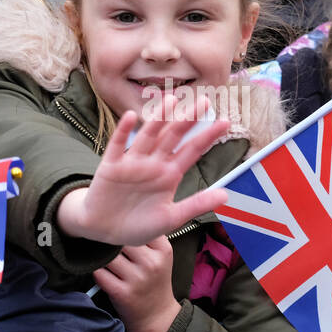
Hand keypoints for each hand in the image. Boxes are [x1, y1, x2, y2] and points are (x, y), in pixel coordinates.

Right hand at [58, 94, 230, 245]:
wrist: (105, 231)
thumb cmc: (139, 225)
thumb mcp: (171, 218)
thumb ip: (196, 204)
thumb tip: (226, 195)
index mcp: (169, 174)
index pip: (192, 150)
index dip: (207, 136)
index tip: (225, 122)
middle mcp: (153, 163)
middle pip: (173, 136)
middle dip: (188, 119)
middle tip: (205, 101)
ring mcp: (132, 162)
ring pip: (148, 135)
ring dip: (159, 118)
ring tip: (171, 100)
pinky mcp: (111, 166)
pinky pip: (117, 145)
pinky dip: (123, 130)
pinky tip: (132, 117)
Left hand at [92, 235, 180, 331]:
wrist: (156, 315)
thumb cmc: (155, 282)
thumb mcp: (161, 257)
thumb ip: (147, 237)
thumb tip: (120, 219)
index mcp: (163, 250)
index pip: (137, 226)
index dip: (124, 226)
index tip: (118, 228)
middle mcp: (152, 263)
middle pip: (120, 239)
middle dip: (109, 240)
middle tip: (104, 242)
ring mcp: (137, 279)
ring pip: (108, 255)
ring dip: (101, 256)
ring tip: (103, 258)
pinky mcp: (122, 293)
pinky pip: (99, 273)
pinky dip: (97, 270)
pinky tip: (102, 273)